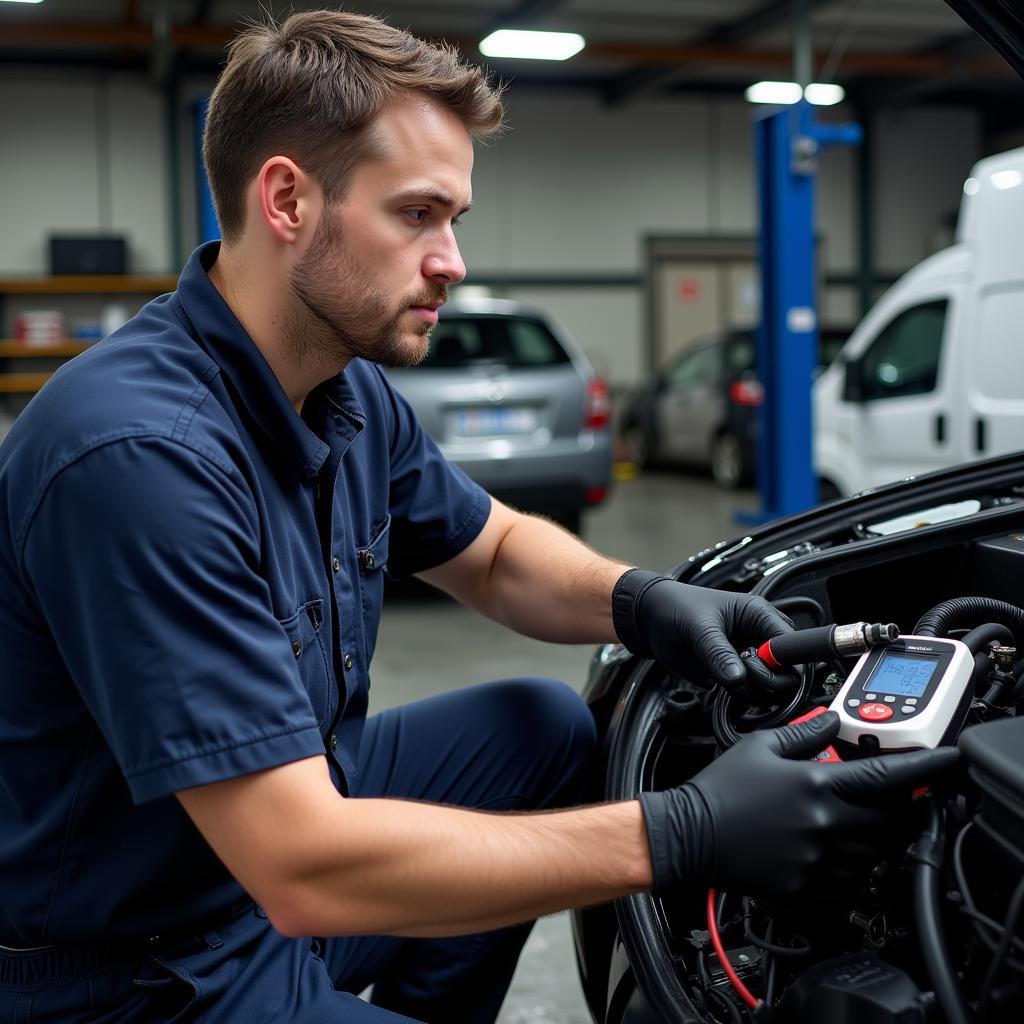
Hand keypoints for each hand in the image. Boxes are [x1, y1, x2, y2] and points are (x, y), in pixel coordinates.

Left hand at [612, 568, 794, 690]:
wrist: (650, 619)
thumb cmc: (675, 607)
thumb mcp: (699, 627)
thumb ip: (719, 653)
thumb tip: (738, 679)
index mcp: (759, 615)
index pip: (790, 645)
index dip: (781, 661)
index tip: (756, 664)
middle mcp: (758, 637)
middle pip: (788, 672)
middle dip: (769, 679)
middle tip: (743, 673)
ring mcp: (746, 658)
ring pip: (770, 687)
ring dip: (752, 690)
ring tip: (726, 674)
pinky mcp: (732, 673)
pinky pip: (748, 693)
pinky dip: (739, 696)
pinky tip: (721, 683)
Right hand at [638, 711, 961, 903]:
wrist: (689, 835)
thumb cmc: (721, 790)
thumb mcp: (761, 745)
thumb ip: (805, 732)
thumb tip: (832, 721)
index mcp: (815, 784)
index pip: (888, 776)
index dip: (925, 768)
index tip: (947, 761)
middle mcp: (824, 825)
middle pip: (892, 820)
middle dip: (899, 806)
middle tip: (888, 796)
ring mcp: (818, 861)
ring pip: (875, 853)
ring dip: (873, 836)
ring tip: (845, 821)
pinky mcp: (808, 889)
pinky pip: (850, 882)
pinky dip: (851, 867)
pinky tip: (826, 850)